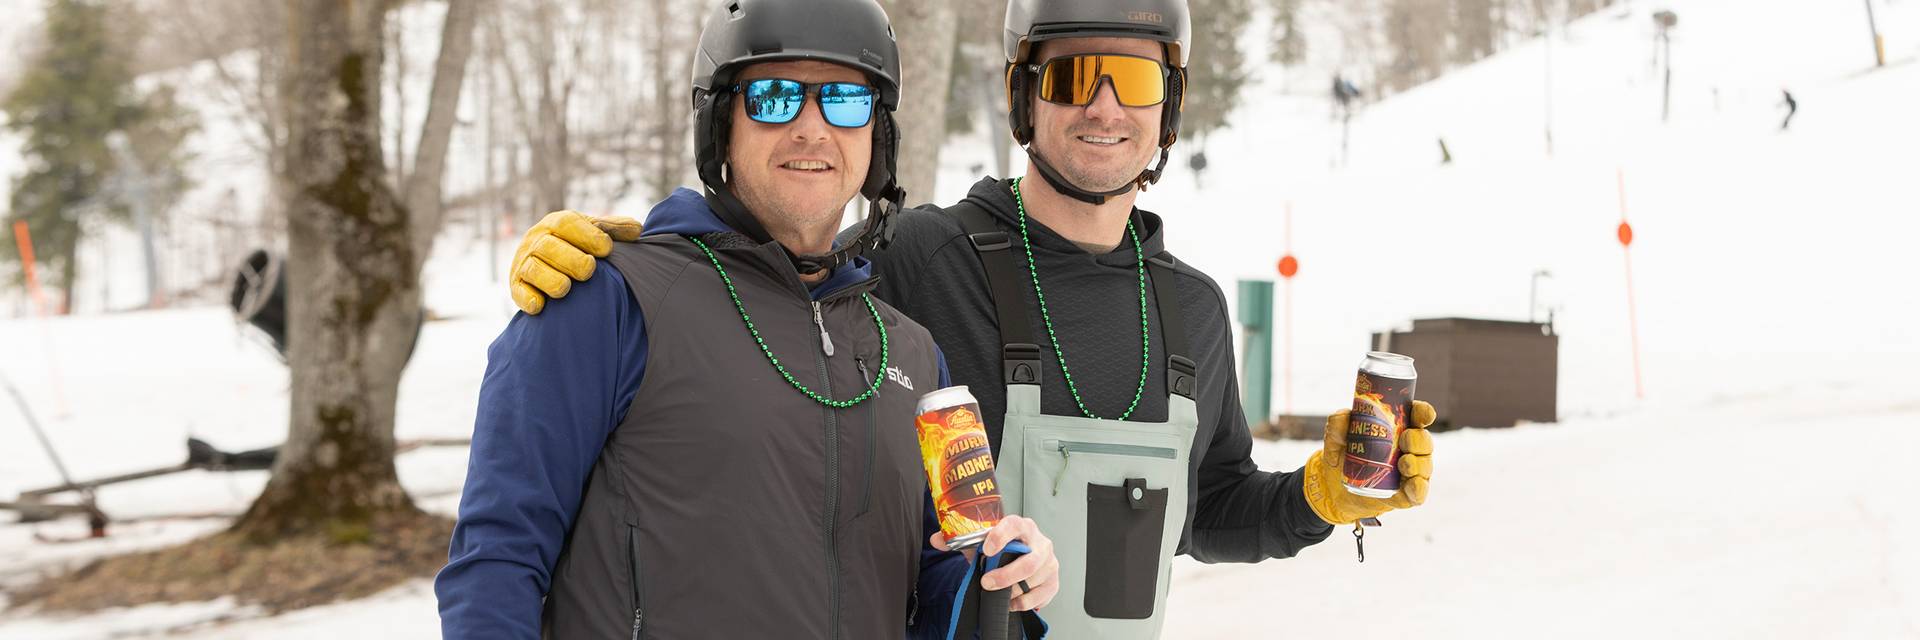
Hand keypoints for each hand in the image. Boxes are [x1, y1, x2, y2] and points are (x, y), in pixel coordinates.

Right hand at [508, 210, 641, 314]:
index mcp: (557, 224)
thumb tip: (637, 231)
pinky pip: (519, 292)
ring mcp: (524, 264)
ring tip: (566, 288)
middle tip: (589, 269)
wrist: (546, 266)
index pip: (567, 223)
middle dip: (569, 258)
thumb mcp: (594, 234)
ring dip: (549, 279)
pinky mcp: (517, 287)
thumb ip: (614, 230)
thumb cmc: (578, 247)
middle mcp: (537, 241)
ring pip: (533, 269)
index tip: (607, 249)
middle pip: (548, 246)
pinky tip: (541, 305)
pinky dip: (528, 299)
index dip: (587, 234)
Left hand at [928, 514, 1058, 611]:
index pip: (1015, 525)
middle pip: (1029, 561)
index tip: (987, 549)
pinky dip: (1023, 602)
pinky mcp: (1053, 581)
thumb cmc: (1001, 549)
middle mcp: (1040, 542)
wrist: (1020, 556)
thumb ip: (958, 540)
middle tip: (986, 582)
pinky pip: (1040, 596)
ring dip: (1012, 591)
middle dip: (1005, 575)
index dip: (1001, 536)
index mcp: (1022, 526)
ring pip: (1033, 581)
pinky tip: (1011, 601)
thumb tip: (937, 540)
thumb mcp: (980, 542)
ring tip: (998, 593)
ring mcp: (1050, 562)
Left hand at [1301, 400, 1436, 524]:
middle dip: (1418, 439)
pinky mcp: (1406, 494)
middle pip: (1424, 441)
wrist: (1334, 489)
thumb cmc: (1343, 457)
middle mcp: (1409, 449)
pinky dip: (1419, 488)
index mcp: (1398, 429)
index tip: (1424, 415)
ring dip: (1418, 463)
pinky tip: (1412, 485)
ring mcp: (1410, 472)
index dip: (1424, 413)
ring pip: (1424, 465)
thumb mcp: (1335, 438)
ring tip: (1404, 463)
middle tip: (1404, 439)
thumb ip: (1338, 424)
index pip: (1417, 417)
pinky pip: (1420, 492)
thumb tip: (1345, 416)